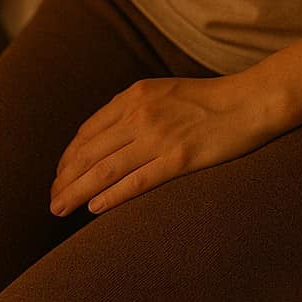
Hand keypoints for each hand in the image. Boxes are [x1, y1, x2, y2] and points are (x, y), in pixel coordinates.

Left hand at [48, 72, 279, 217]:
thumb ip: (136, 108)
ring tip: (60, 209)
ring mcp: (159, 136)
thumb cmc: (209, 99)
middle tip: (52, 200)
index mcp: (136, 95)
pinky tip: (94, 208)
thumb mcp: (164, 92)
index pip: (89, 130)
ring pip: (105, 169)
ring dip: (78, 191)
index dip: (69, 156)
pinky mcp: (178, 159)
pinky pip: (136, 181)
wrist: (249, 102)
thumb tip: (106, 136)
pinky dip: (111, 196)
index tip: (60, 175)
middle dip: (66, 178)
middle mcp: (141, 113)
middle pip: (91, 151)